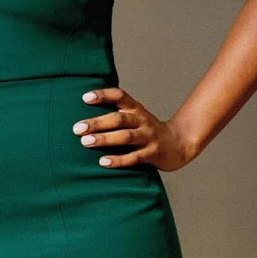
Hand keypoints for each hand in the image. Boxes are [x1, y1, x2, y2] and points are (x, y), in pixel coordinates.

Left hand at [72, 87, 194, 171]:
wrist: (179, 144)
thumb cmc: (147, 131)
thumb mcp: (135, 117)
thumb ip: (115, 114)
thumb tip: (83, 117)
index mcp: (136, 109)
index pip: (119, 96)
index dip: (103, 95)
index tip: (85, 98)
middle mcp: (142, 120)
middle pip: (119, 119)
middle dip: (97, 123)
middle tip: (77, 128)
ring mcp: (148, 137)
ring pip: (125, 137)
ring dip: (105, 139)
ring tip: (86, 142)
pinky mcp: (152, 154)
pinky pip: (134, 157)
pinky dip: (118, 160)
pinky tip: (103, 162)